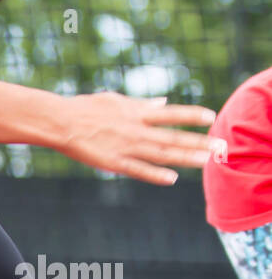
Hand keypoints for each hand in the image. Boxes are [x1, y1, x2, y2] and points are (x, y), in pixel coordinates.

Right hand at [54, 92, 216, 184]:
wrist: (60, 122)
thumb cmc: (85, 108)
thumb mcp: (117, 100)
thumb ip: (142, 104)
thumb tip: (163, 101)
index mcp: (136, 112)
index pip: (170, 113)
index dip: (191, 115)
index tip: (210, 117)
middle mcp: (135, 129)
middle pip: (171, 136)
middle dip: (196, 141)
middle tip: (219, 146)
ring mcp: (125, 146)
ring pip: (160, 153)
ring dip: (184, 157)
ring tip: (204, 160)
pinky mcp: (112, 162)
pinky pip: (137, 169)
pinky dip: (155, 174)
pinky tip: (172, 178)